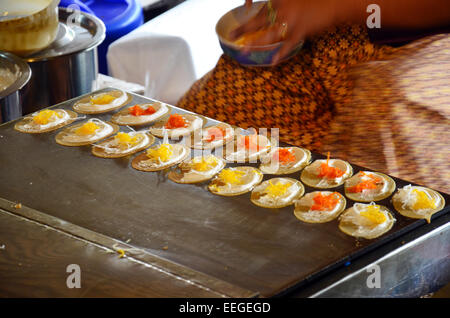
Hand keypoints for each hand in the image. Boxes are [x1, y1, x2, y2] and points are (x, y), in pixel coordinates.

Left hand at [230, 0, 347, 63]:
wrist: (334, 3)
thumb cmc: (312, 2)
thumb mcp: (292, 1)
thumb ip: (279, 7)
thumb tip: (265, 18)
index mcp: (278, 0)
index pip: (258, 9)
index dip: (247, 17)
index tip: (237, 24)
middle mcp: (282, 9)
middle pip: (258, 21)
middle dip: (243, 29)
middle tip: (231, 36)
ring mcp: (291, 21)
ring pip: (270, 34)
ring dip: (256, 43)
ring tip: (244, 50)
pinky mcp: (302, 31)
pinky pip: (289, 44)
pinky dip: (281, 53)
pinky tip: (274, 61)